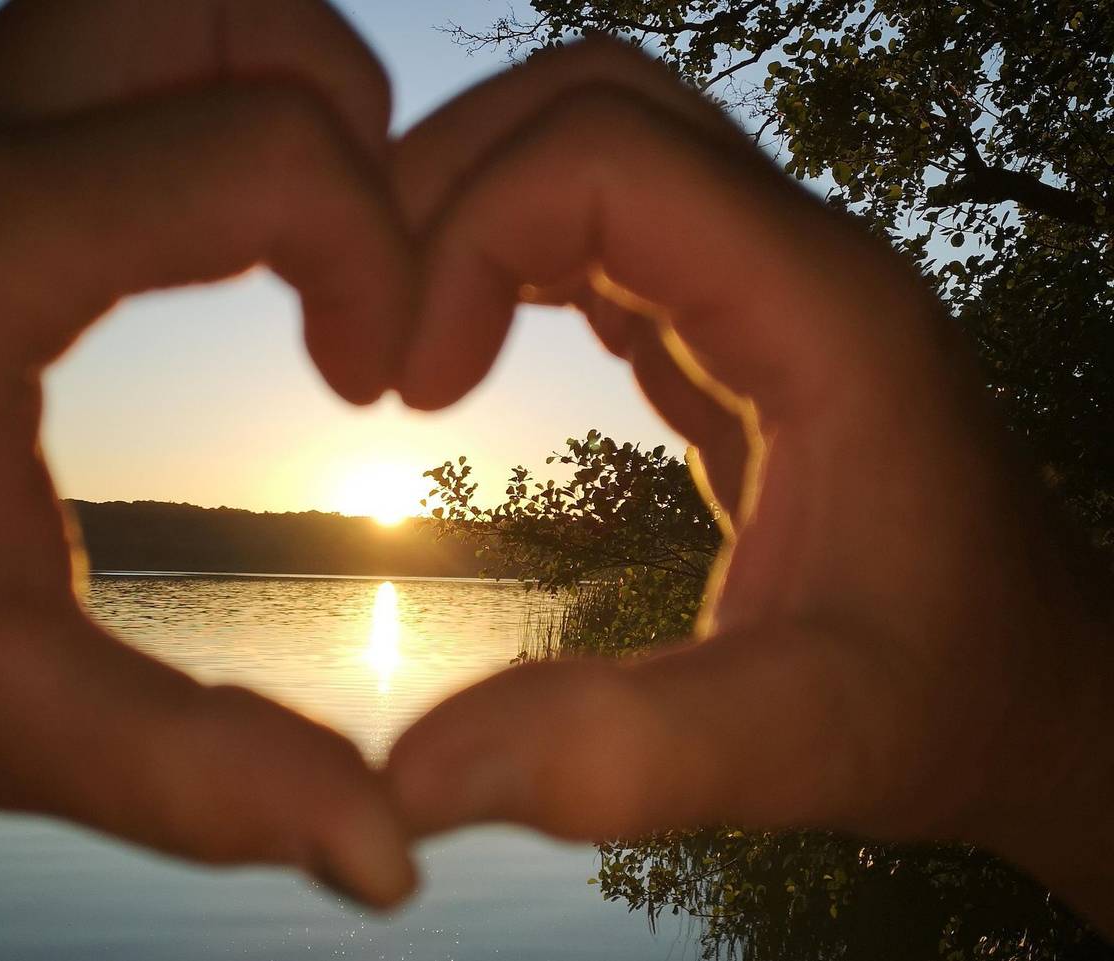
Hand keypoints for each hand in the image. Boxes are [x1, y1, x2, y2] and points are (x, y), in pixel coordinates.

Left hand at [0, 0, 414, 907]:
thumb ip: (196, 777)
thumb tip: (387, 857)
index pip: (271, 150)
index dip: (384, 257)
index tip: (369, 381)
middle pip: (224, 8)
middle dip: (340, 120)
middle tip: (350, 267)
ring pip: (169, 4)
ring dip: (274, 97)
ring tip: (295, 242)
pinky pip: (115, 55)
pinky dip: (205, 110)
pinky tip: (203, 244)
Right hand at [386, 39, 1113, 930]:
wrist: (1025, 685)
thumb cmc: (941, 702)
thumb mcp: (806, 742)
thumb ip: (628, 757)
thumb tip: (407, 786)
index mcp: (822, 314)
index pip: (602, 156)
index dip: (463, 238)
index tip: (403, 391)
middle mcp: (799, 260)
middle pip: (589, 103)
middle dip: (445, 181)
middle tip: (365, 322)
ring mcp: (767, 279)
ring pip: (591, 141)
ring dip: (468, 206)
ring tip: (398, 333)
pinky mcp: (733, 323)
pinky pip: (602, 225)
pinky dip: (505, 253)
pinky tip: (459, 345)